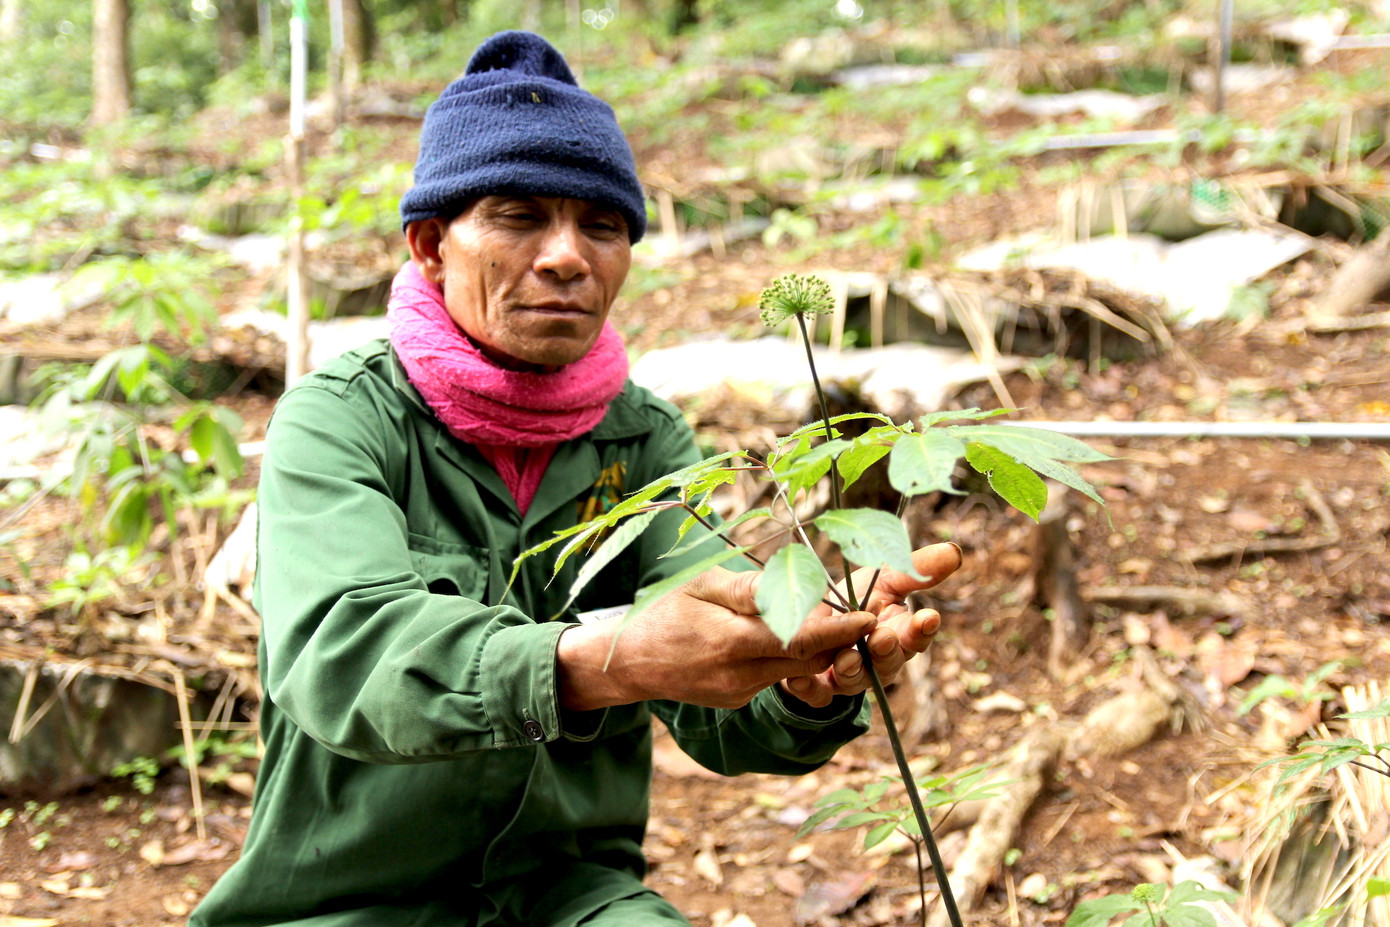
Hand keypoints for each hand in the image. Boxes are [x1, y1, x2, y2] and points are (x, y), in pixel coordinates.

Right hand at [556, 567, 875, 710]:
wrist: (628, 662)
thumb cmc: (664, 611)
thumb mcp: (702, 586)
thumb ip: (749, 589)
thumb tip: (791, 582)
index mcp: (731, 641)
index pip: (799, 638)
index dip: (839, 629)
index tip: (870, 617)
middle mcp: (739, 675)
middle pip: (806, 660)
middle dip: (838, 640)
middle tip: (864, 615)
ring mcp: (739, 692)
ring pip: (794, 671)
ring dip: (815, 650)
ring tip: (829, 622)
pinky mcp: (736, 700)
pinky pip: (774, 678)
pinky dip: (788, 660)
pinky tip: (785, 638)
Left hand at [779, 542, 960, 708]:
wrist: (812, 619)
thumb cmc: (856, 599)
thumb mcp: (884, 578)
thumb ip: (915, 569)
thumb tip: (954, 551)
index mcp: (898, 635)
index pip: (917, 637)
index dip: (923, 630)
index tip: (928, 617)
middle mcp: (877, 662)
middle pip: (889, 664)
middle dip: (887, 652)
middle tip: (883, 638)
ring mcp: (848, 677)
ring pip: (855, 681)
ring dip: (852, 670)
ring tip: (847, 658)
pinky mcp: (816, 686)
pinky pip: (815, 695)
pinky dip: (809, 689)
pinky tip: (800, 680)